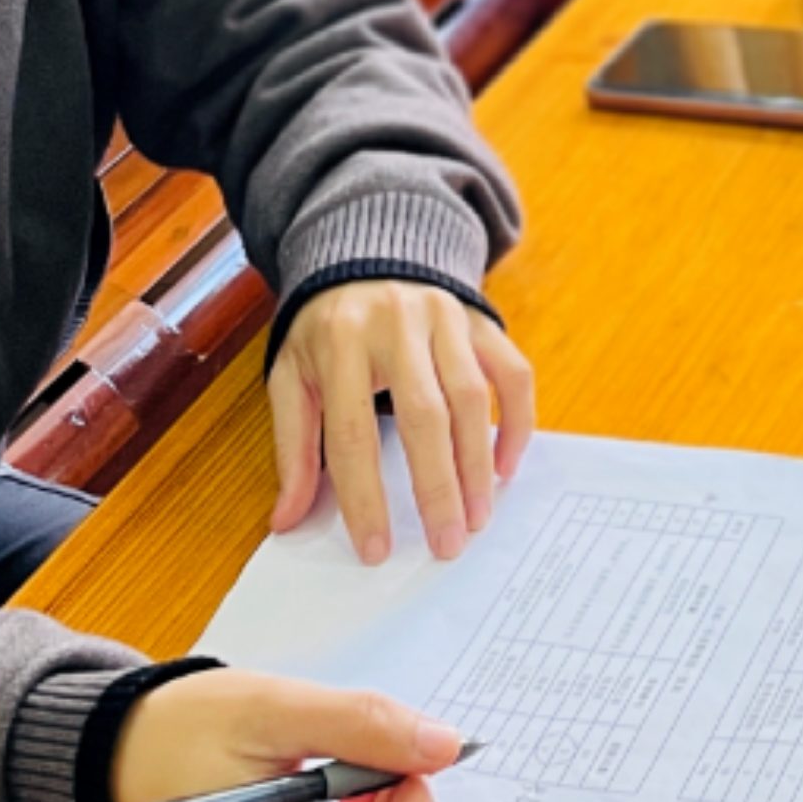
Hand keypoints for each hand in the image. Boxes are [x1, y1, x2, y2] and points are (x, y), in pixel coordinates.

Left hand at [266, 279, 534, 562]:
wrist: (366, 252)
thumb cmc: (326, 329)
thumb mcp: (292, 377)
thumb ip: (293, 448)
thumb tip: (287, 520)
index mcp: (339, 341)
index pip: (351, 432)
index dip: (363, 496)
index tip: (375, 549)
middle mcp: (396, 324)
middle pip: (423, 415)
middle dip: (437, 487)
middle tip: (446, 544)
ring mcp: (445, 316)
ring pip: (471, 397)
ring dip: (477, 465)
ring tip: (475, 518)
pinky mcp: (479, 318)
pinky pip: (511, 373)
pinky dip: (516, 422)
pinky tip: (505, 468)